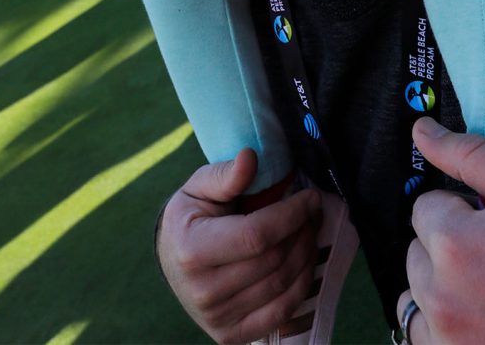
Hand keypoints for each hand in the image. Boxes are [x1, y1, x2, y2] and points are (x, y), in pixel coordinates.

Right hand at [155, 149, 320, 344]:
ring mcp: (218, 318)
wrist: (172, 260)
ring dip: (306, 256)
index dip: (291, 216)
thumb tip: (250, 157)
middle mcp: (204, 291)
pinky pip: (281, 313)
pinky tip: (303, 262)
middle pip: (273, 261)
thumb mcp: (199, 187)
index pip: (256, 236)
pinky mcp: (231, 334)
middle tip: (312, 212)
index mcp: (192, 250)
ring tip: (309, 231)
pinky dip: (301, 286)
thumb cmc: (189, 217)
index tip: (310, 198)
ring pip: (282, 287)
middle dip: (302, 232)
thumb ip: (226, 175)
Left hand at [394, 117, 484, 343]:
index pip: (427, 206)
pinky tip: (482, 319)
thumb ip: (474, 156)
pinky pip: (421, 332)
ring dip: (443, 285)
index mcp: (455, 243)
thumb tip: (423, 132)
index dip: (464, 212)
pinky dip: (443, 324)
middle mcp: (440, 295)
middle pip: (418, 249)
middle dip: (452, 247)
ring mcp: (444, 337)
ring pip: (416, 290)